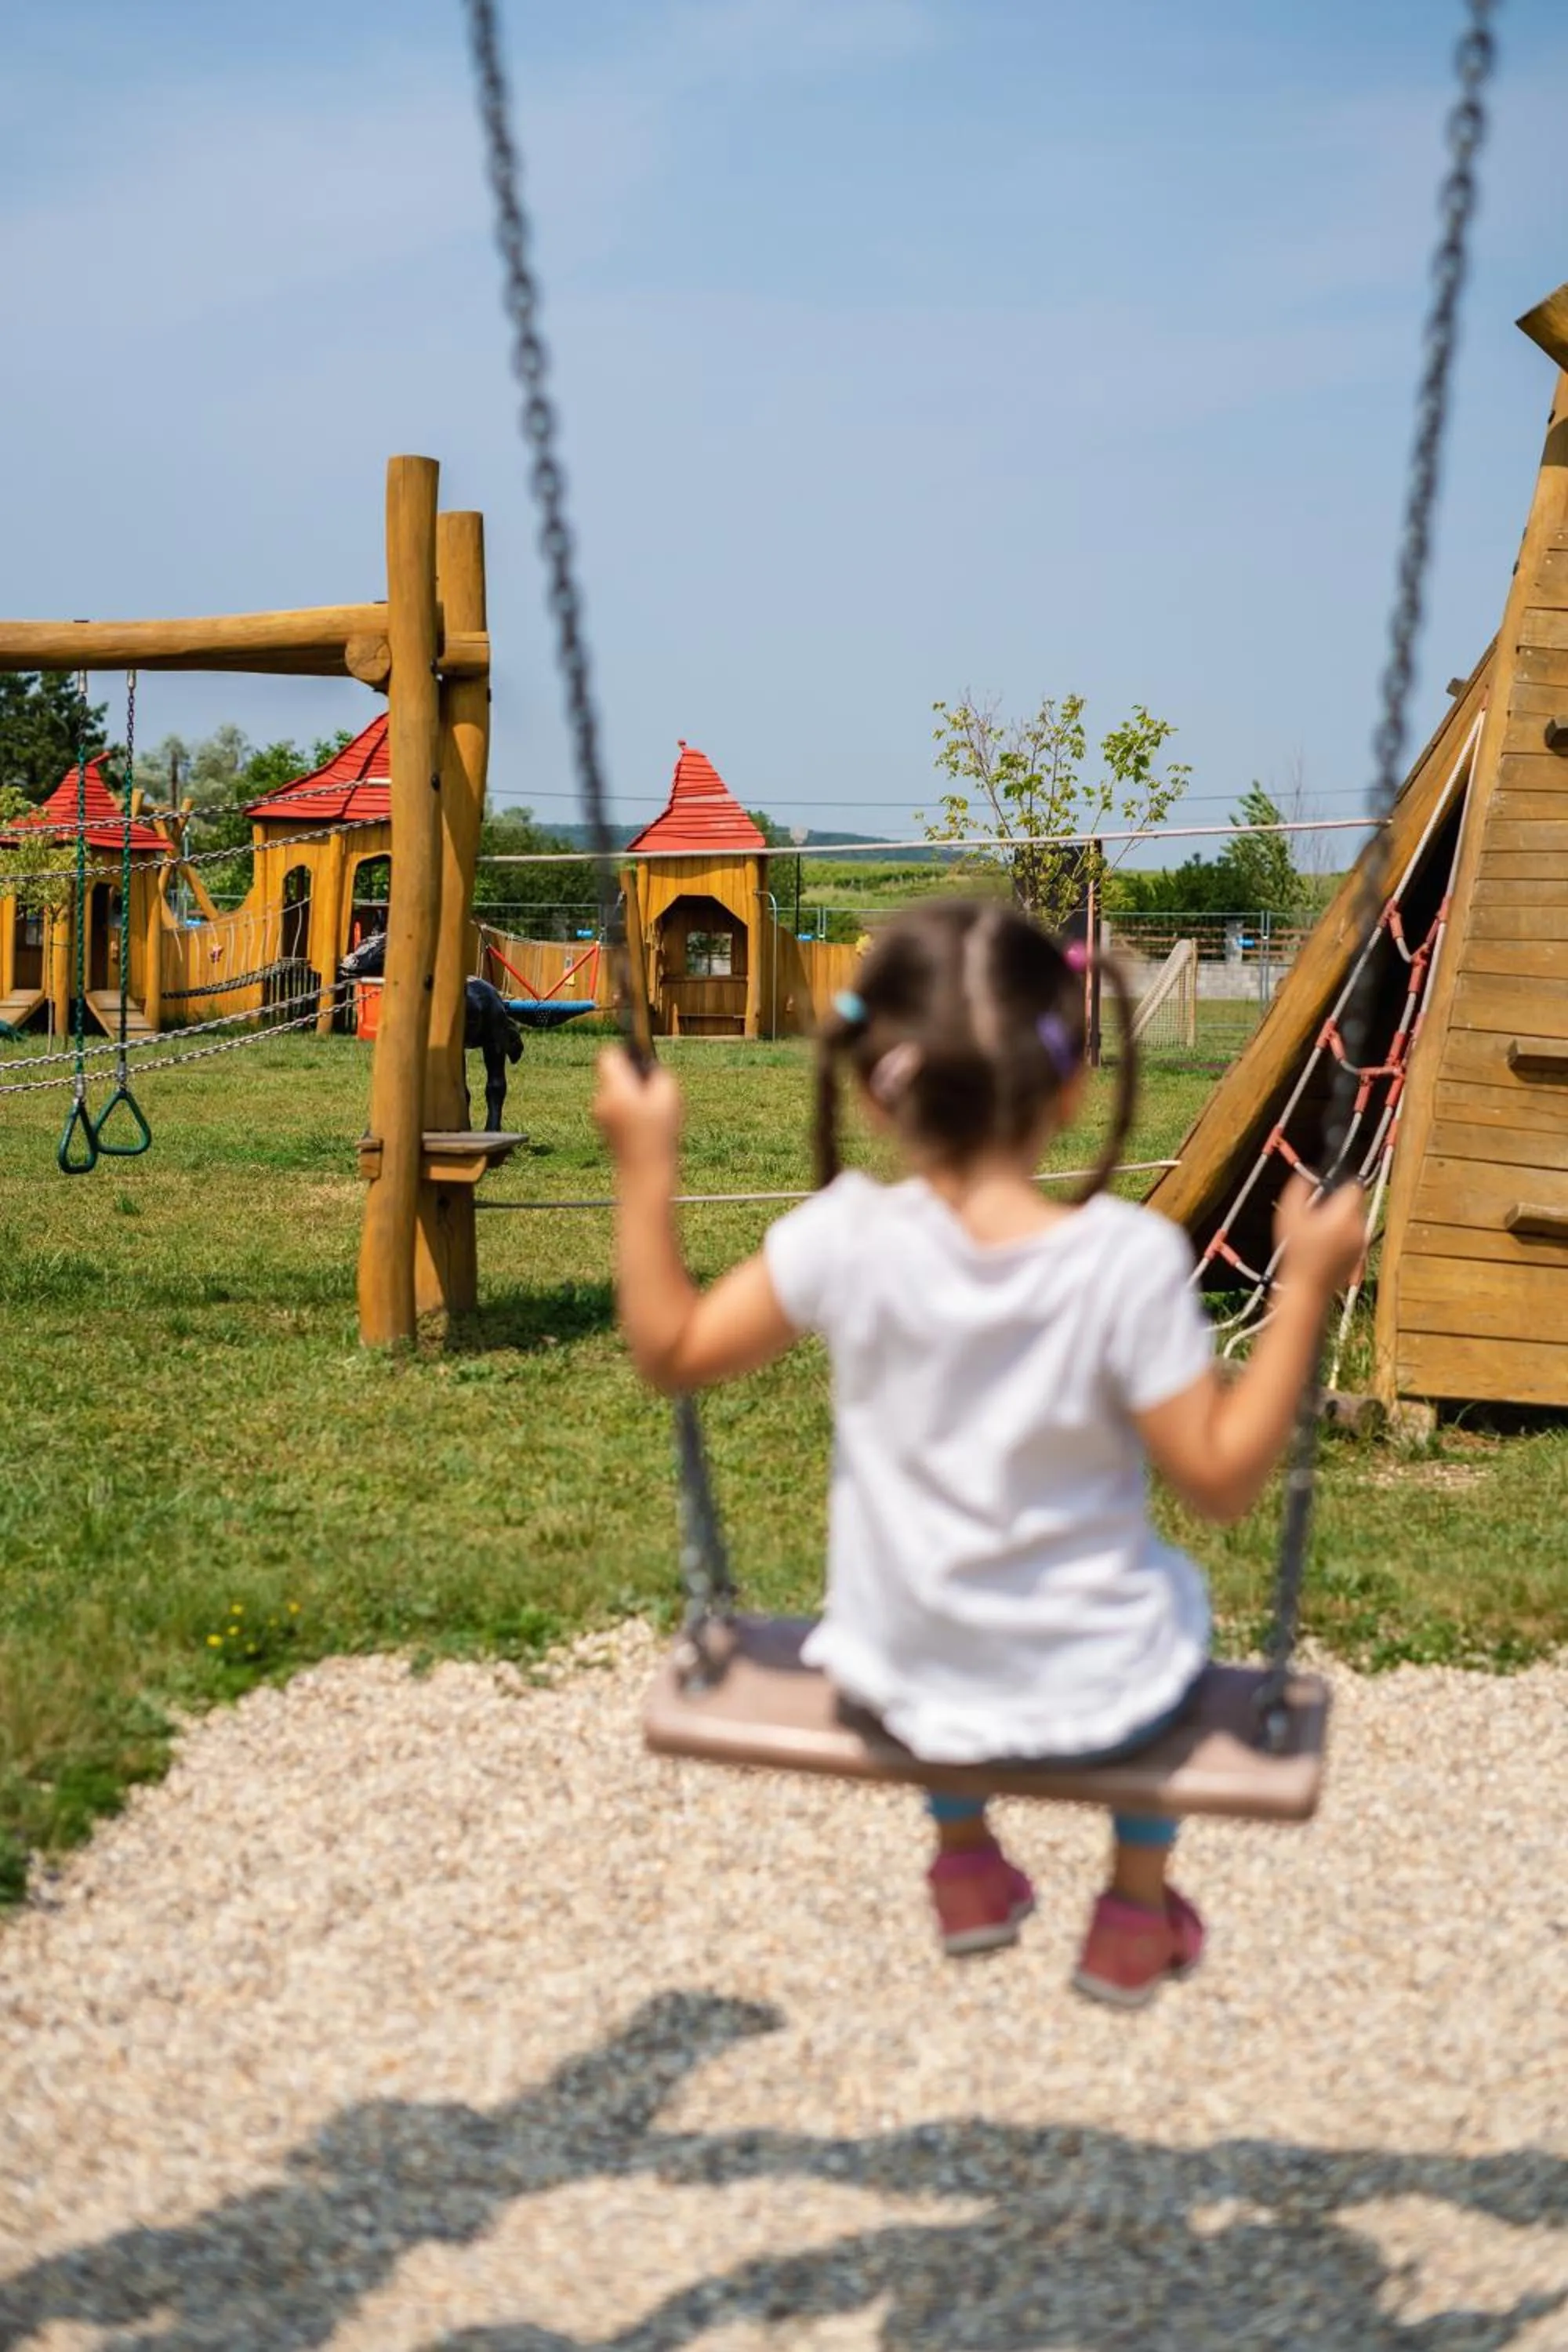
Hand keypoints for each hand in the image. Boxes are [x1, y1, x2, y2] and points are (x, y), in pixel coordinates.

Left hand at [593, 1047, 681, 1167]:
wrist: (644, 1172)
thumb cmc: (659, 1134)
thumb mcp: (669, 1096)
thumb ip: (658, 1074)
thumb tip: (650, 1067)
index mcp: (616, 1088)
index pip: (609, 1054)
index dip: (625, 1052)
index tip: (639, 1058)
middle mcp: (602, 1099)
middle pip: (610, 1072)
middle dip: (628, 1073)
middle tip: (649, 1084)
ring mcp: (600, 1114)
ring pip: (612, 1090)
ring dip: (628, 1092)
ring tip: (650, 1107)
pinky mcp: (603, 1127)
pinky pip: (614, 1106)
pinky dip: (626, 1107)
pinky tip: (643, 1120)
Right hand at [1272, 1173, 1368, 1295]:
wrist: (1307, 1288)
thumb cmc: (1297, 1255)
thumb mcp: (1288, 1217)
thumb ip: (1297, 1189)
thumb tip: (1306, 1176)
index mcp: (1344, 1216)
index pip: (1354, 1187)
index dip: (1341, 1184)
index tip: (1329, 1188)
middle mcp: (1358, 1227)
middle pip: (1355, 1202)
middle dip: (1339, 1203)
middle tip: (1318, 1212)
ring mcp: (1361, 1243)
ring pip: (1355, 1218)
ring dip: (1341, 1219)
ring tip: (1320, 1231)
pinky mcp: (1360, 1254)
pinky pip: (1355, 1234)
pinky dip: (1343, 1234)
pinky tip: (1325, 1243)